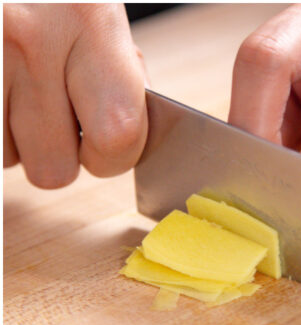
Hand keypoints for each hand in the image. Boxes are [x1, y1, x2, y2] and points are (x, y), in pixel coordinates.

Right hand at [3, 4, 148, 188]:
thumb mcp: (94, 5)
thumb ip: (116, 64)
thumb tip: (126, 133)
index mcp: (89, 19)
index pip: (118, 137)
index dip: (115, 154)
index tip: (106, 138)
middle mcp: (30, 38)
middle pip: (55, 169)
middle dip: (59, 155)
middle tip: (56, 117)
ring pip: (5, 160)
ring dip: (13, 140)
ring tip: (18, 91)